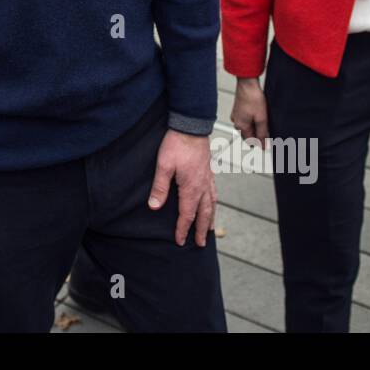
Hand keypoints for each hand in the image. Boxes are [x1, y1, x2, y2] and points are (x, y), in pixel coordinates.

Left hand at [148, 130, 216, 246]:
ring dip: (210, 219)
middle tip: (200, 243)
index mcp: (192, 187)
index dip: (183, 228)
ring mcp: (208, 178)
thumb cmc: (176, 144)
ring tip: (210, 230)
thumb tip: (154, 207)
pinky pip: (214, 193)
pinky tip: (212, 204)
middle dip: (201, 230)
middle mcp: (203, 186)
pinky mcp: (209, 171)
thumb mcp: (163, 166)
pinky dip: (214, 203)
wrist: (191, 126)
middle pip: (204, 213)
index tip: (179, 240)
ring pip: (212, 204)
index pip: (187, 214)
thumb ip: (160, 187)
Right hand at [231, 77, 269, 145]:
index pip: (250, 141)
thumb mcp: (261, 118)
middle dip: (257, 137)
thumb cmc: (252, 97)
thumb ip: (263, 133)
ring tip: (264, 124)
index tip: (267, 143)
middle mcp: (236, 122)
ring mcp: (236, 115)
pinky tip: (258, 117)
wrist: (247, 83)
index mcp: (240, 126)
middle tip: (268, 135)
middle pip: (247, 135)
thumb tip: (263, 145)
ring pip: (246, 128)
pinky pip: (245, 120)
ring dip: (255, 129)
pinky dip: (252, 121)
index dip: (260, 144)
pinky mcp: (238, 110)